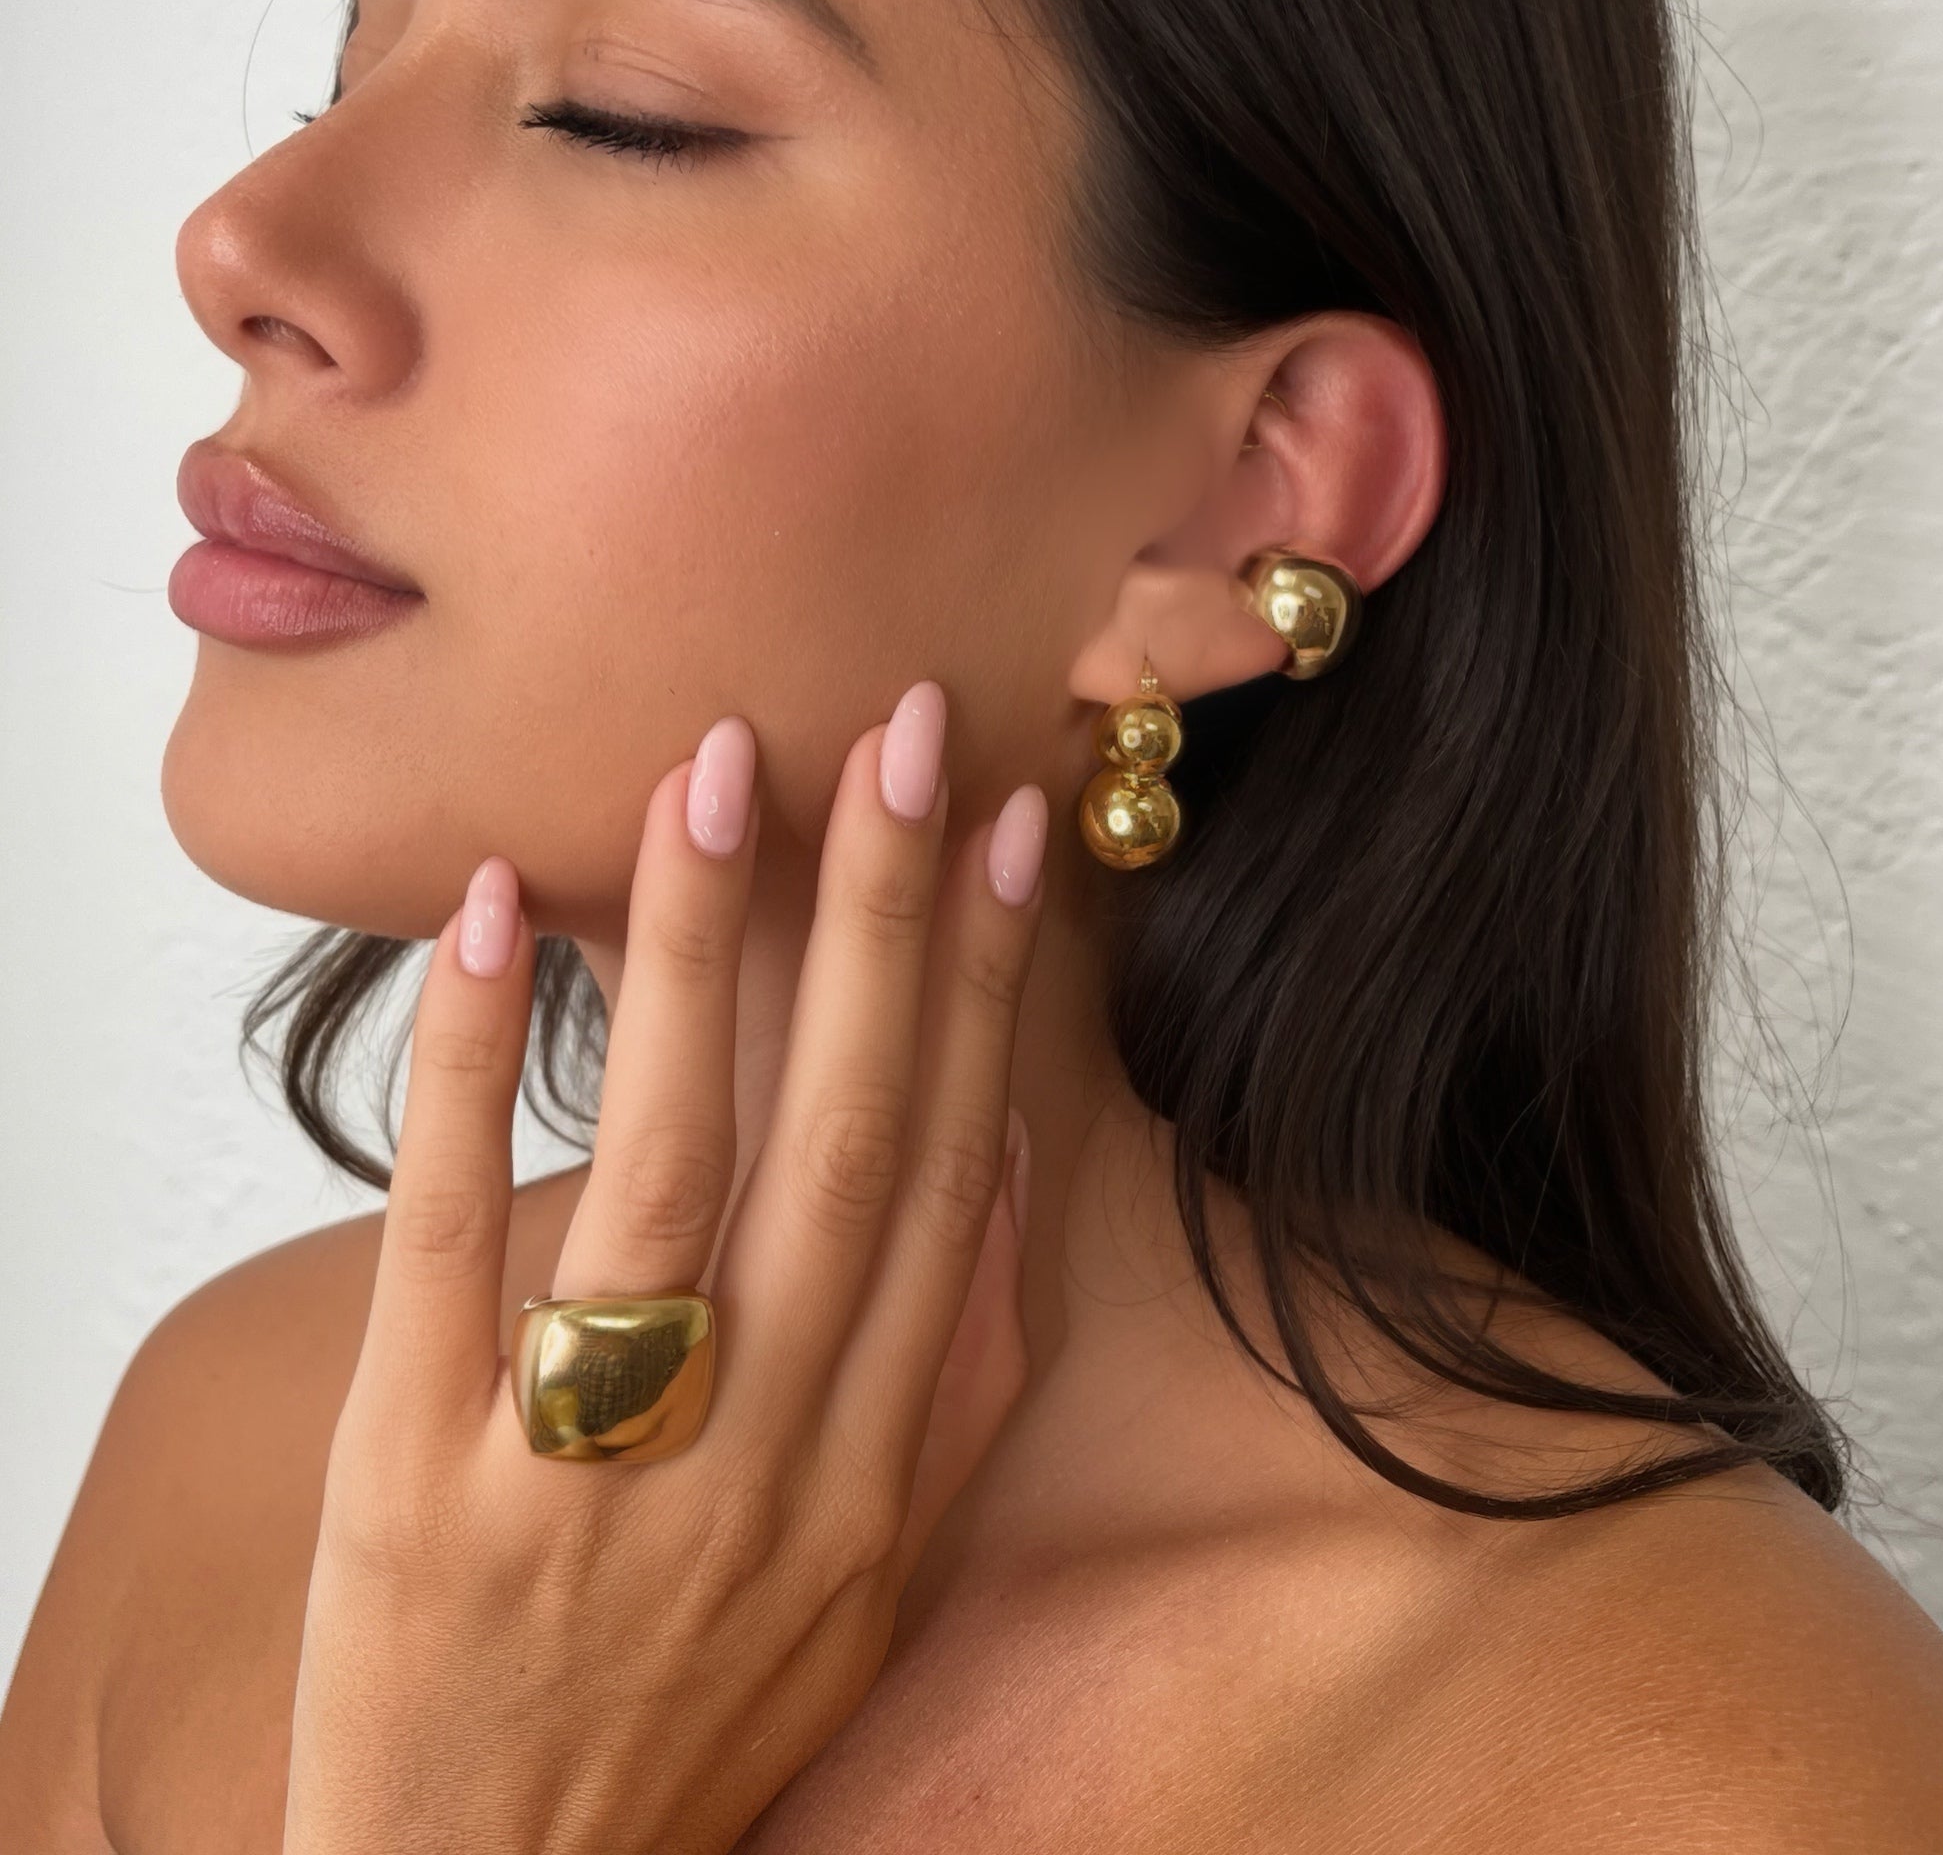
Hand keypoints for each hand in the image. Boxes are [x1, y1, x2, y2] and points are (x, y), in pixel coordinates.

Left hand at [281, 681, 1047, 1853]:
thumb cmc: (691, 1729)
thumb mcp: (864, 1589)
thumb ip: (941, 1390)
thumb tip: (988, 1179)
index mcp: (870, 1473)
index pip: (943, 1182)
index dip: (984, 991)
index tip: (1006, 832)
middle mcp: (755, 1456)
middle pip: (836, 1144)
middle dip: (875, 921)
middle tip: (893, 737)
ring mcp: (583, 1465)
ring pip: (659, 1163)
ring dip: (692, 954)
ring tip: (711, 774)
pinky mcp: (412, 1477)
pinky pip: (443, 1244)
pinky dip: (474, 1070)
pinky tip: (492, 917)